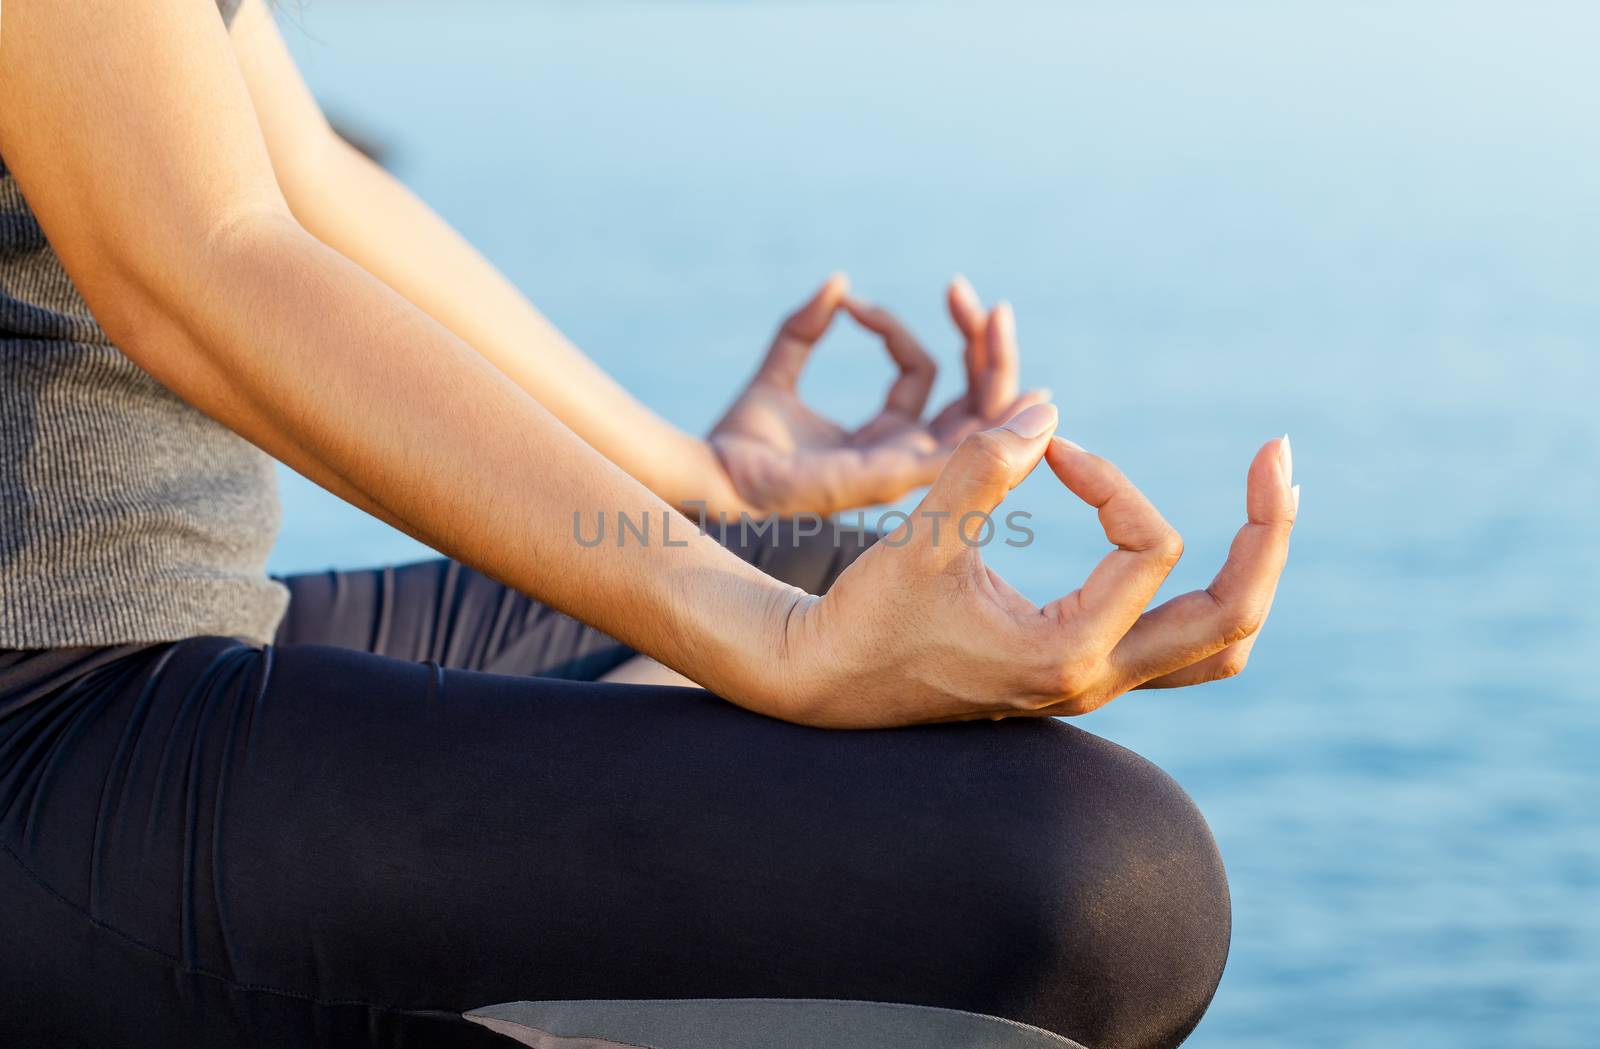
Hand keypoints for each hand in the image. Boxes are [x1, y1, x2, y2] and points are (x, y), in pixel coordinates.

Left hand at [707, 274, 1047, 515]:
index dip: (896, 330)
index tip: (851, 305)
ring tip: (997, 315)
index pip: (920, 374)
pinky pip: (967, 449)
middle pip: (971, 401)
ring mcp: (905, 470)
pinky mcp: (898, 477)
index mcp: (881, 436)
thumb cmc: (740, 443)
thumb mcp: (777, 371)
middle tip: (970, 294)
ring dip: (998, 367)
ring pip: (981, 421)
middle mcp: (902, 455)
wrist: (716, 475)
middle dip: (982, 346)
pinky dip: (999, 418)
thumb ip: (804, 328)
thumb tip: (838, 282)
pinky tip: (1016, 384)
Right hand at [766, 403, 1298, 727]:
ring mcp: (1092, 683)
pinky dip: (1204, 593)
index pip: (1147, 544)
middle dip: (1268, 534)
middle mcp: (1094, 678)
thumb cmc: (867, 614)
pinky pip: (1178, 647)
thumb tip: (1051, 408)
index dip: (1110, 475)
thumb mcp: (921, 537)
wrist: (829, 682)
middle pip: (1232, 617)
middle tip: (1278, 457)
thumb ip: (983, 464)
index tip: (1050, 447)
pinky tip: (1198, 543)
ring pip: (1217, 645)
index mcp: (1065, 651)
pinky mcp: (1078, 673)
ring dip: (1250, 573)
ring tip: (1266, 506)